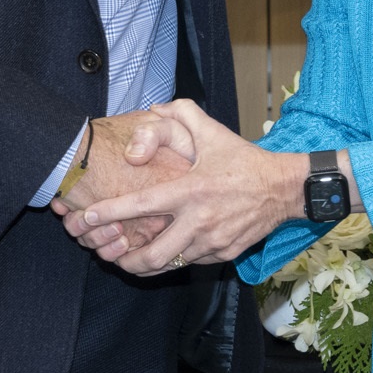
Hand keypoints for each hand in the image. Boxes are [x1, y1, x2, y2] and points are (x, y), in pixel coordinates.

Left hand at [63, 99, 309, 275]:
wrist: (284, 189)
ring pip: (170, 263)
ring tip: (131, 260)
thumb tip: (155, 108)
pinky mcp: (224, 254)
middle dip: (125, 260)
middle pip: (152, 254)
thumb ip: (183, 115)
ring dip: (148, 264)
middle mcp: (199, 220)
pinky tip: (169, 249)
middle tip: (109, 255)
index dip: (111, 213)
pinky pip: (192, 261)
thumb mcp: (214, 133)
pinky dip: (176, 258)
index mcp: (191, 190)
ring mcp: (212, 242)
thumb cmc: (245, 160)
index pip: (142, 205)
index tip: (88, 217)